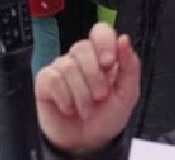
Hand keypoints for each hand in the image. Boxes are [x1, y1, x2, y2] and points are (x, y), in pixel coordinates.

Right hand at [35, 23, 140, 155]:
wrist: (87, 142)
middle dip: (95, 77)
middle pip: (82, 47)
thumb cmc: (106, 117)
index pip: (100, 31)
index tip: (108, 62)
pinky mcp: (45, 81)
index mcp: (102, 57)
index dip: (103, 42)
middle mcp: (80, 59)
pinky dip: (65, 98)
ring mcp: (61, 68)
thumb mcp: (127, 95)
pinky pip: (53, 79)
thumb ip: (130, 67)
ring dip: (81, 95)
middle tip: (100, 96)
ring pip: (68, 66)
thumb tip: (124, 39)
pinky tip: (69, 107)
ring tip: (86, 109)